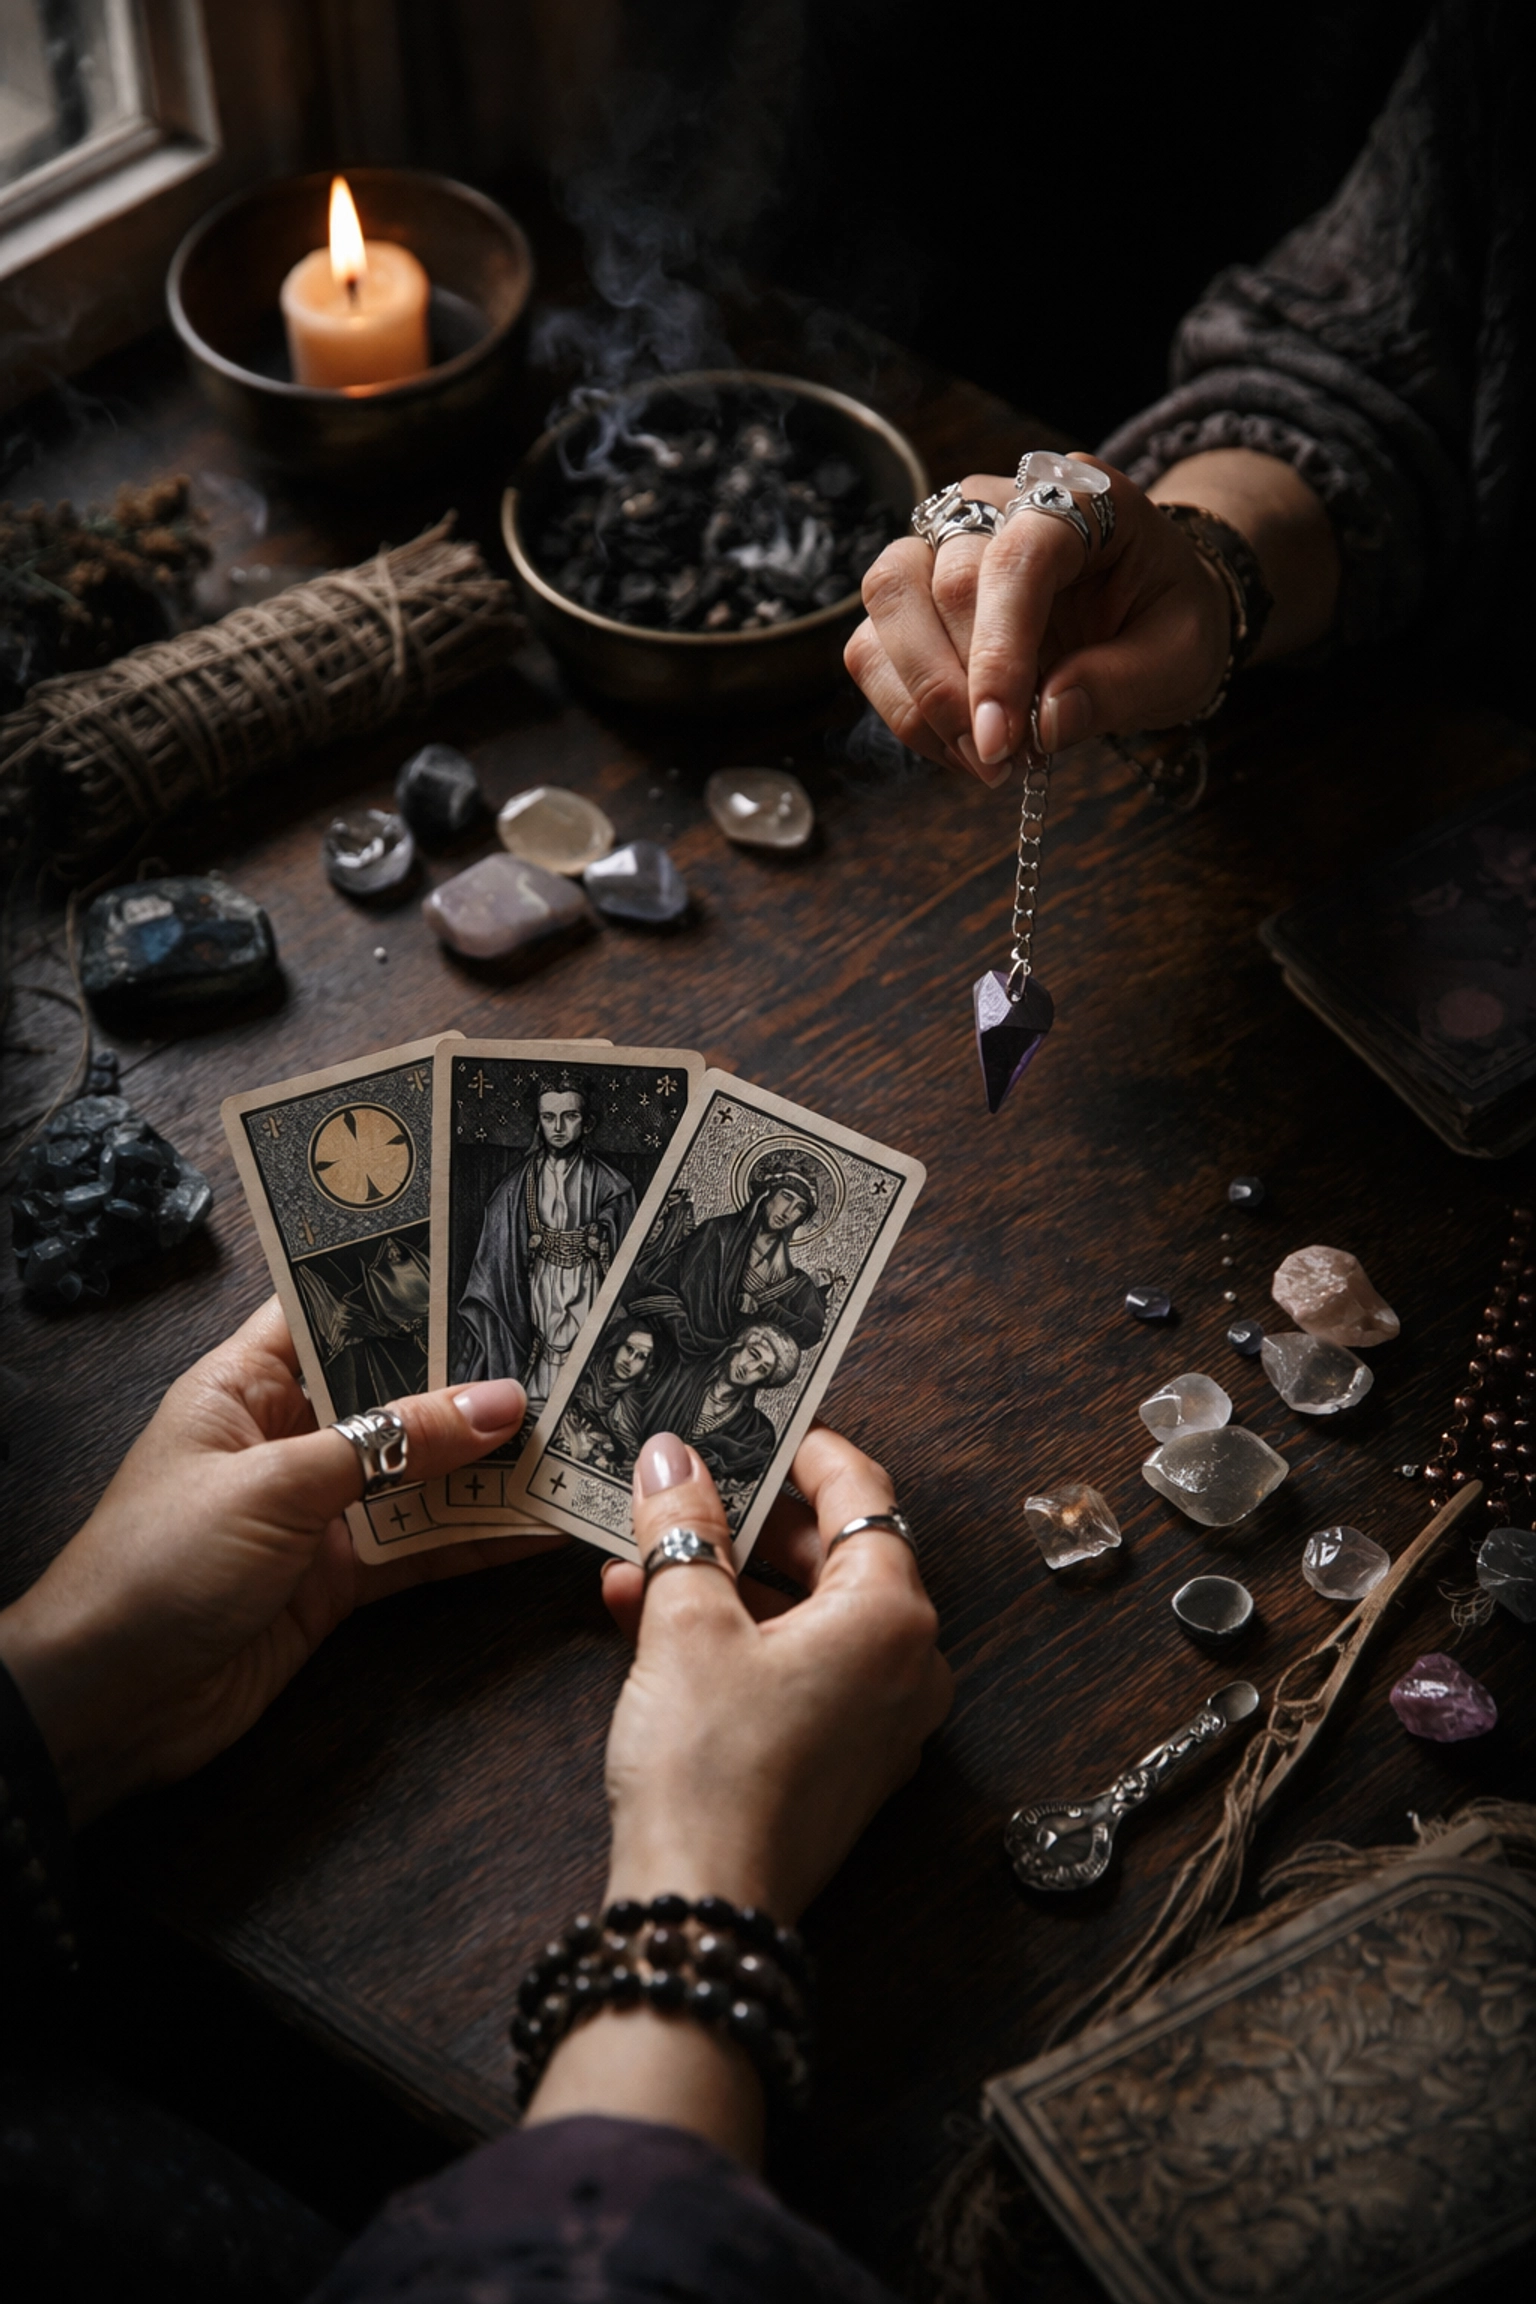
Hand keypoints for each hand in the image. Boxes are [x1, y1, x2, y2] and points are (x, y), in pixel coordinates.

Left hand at [0, 1298, 558, 1823]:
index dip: (401, 1284)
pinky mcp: (339, 1579)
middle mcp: (288, 1435)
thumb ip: (394, 1443)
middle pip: (394, 1391)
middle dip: (472, 1377)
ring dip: (490, 1462)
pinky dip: (478, 1538)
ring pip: (421, 1472)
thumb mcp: (278, 1485)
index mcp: (245, 1384)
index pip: (330, 1308)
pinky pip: (422, 1546)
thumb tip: (502, 1403)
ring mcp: (317, 1509)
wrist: (106, 1706)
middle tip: (568, 1348)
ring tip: (579, 1433)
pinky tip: (542, 1526)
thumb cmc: (157, 1566)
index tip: (487, 1260)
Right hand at [597, 1426, 951, 1920]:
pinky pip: (794, 1671)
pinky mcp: (840, 1763)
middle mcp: (905, 1664)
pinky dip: (733, 1641)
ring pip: (802, 1617)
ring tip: (636, 1563)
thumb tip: (674, 1458)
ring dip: (721, 1584)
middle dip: (744, 1524)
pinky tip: (646, 1623)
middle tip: (683, 1491)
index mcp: (891, 1614)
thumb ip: (684, 1528)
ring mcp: (879, 1721)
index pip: (862, 1493)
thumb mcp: (685, 1623)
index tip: (756, 1425)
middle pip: (833, 1556)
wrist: (702, 1906)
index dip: (803, 1450)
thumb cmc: (710, 1765)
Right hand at [846, 458, 1231, 782]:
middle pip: (939, 579)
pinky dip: (904, 708)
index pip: (1016, 561)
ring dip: (921, 697)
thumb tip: (1044, 724)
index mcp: (1081, 498)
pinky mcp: (911, 592)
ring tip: (980, 758)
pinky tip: (958, 747)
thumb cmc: (1166, 621)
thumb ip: (1120, 685)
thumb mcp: (1178, 658)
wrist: (1149, 610)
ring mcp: (943, 540)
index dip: (999, 653)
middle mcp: (998, 503)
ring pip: (888, 597)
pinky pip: (872, 644)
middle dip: (959, 689)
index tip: (1002, 739)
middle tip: (1000, 761)